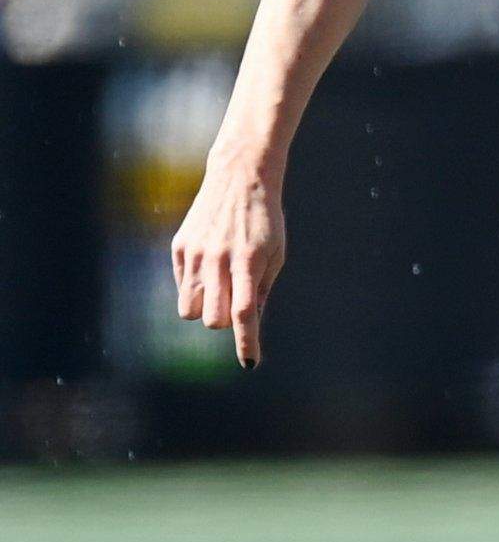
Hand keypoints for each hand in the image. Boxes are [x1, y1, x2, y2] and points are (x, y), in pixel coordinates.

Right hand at [170, 166, 285, 367]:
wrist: (240, 178)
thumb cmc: (266, 220)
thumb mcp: (276, 254)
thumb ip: (261, 291)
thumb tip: (250, 326)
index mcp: (248, 262)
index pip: (244, 313)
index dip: (246, 342)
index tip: (250, 363)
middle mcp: (218, 259)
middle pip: (213, 318)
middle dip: (224, 323)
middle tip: (237, 305)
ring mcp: (195, 253)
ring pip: (190, 310)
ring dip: (205, 310)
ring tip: (220, 289)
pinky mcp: (179, 248)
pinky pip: (182, 287)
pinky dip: (195, 290)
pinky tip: (209, 271)